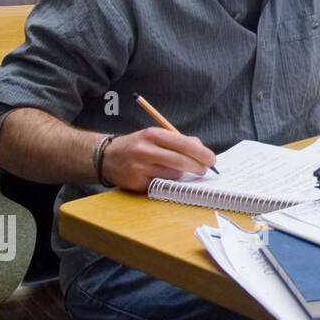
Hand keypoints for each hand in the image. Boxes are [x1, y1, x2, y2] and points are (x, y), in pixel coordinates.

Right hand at [100, 128, 217, 192]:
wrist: (108, 157)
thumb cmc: (139, 145)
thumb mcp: (156, 135)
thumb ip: (179, 141)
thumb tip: (203, 150)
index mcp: (153, 134)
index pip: (184, 144)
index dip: (202, 153)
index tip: (212, 159)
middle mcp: (145, 151)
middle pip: (181, 161)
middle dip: (198, 167)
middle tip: (205, 169)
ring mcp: (140, 168)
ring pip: (173, 175)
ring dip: (181, 174)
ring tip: (176, 169)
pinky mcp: (137, 184)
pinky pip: (163, 185)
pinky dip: (168, 182)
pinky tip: (163, 176)